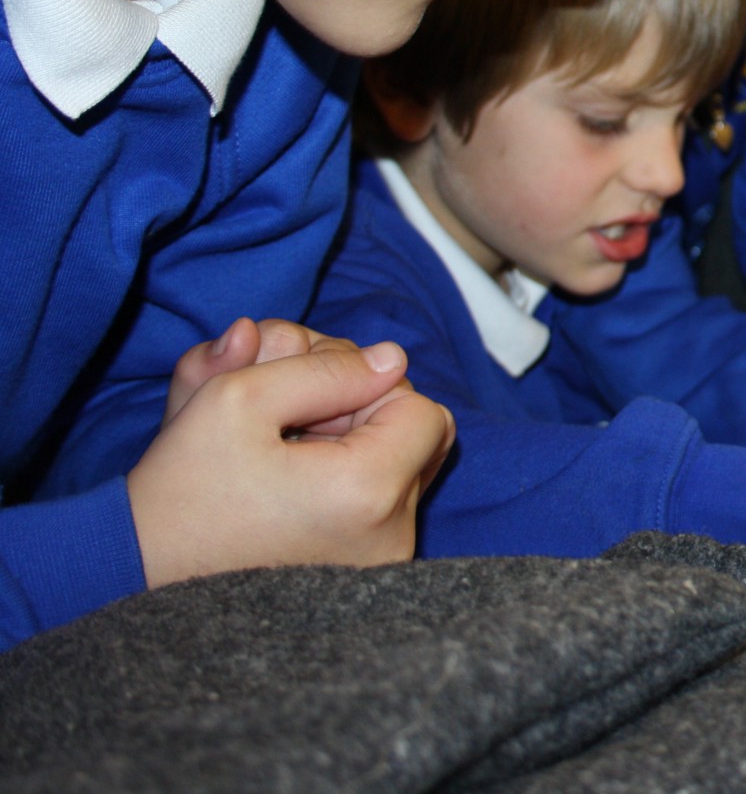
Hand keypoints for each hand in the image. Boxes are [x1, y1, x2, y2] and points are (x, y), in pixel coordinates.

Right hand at [128, 337, 455, 587]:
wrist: (132, 578)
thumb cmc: (180, 492)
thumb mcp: (236, 398)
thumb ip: (324, 365)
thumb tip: (391, 358)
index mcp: (367, 493)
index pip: (422, 408)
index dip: (367, 389)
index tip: (307, 405)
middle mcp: (390, 539)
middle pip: (420, 437)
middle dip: (364, 412)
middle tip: (292, 425)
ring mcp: (382, 565)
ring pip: (405, 468)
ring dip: (356, 445)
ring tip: (286, 456)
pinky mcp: (367, 579)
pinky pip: (387, 506)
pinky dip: (350, 481)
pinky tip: (294, 486)